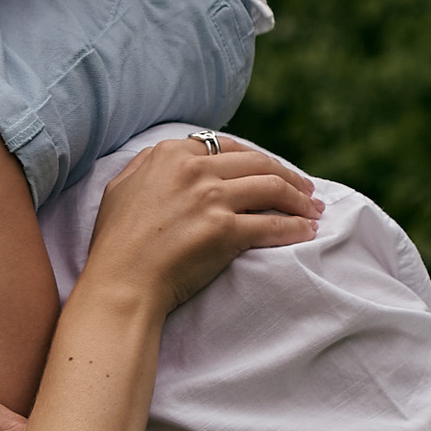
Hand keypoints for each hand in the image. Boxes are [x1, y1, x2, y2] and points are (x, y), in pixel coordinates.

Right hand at [83, 134, 320, 312]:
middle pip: (258, 163)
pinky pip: (271, 225)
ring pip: (272, 188)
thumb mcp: (121, 188)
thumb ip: (147, 165)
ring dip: (300, 199)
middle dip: (289, 176)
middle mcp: (194, 169)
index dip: (256, 159)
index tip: (271, 171)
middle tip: (307, 191)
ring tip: (314, 210)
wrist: (120, 283)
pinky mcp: (225, 230)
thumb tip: (169, 154)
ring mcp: (211, 198)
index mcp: (170, 154)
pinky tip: (306, 232)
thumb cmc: (116, 243)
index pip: (228, 146)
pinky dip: (295, 228)